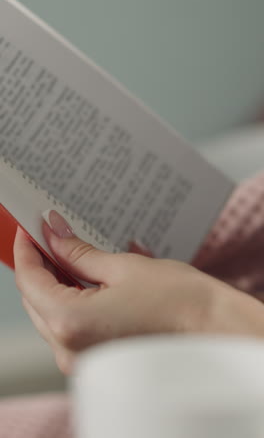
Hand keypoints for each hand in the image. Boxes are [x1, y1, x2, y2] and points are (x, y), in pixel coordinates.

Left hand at [14, 211, 263, 373]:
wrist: (213, 330)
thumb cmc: (177, 299)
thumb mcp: (121, 266)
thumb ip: (78, 252)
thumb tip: (52, 232)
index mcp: (70, 323)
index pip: (29, 280)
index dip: (26, 250)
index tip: (28, 229)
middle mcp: (68, 349)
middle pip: (36, 299)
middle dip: (40, 265)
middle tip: (49, 235)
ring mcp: (81, 359)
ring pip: (50, 313)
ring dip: (54, 282)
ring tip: (67, 252)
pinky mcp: (97, 360)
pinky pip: (69, 326)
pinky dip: (70, 300)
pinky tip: (82, 278)